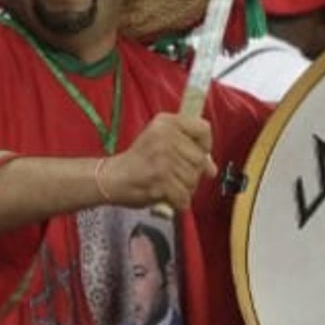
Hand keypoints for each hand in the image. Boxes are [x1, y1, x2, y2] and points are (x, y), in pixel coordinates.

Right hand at [100, 114, 217, 209]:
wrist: (112, 178)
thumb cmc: (139, 161)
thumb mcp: (161, 142)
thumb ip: (188, 149)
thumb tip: (212, 169)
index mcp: (166, 122)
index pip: (203, 129)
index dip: (204, 145)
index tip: (197, 153)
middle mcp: (166, 137)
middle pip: (200, 159)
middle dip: (191, 173)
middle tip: (173, 174)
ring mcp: (163, 159)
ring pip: (193, 180)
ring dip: (183, 188)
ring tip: (166, 184)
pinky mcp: (161, 180)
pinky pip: (184, 196)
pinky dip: (177, 202)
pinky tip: (165, 195)